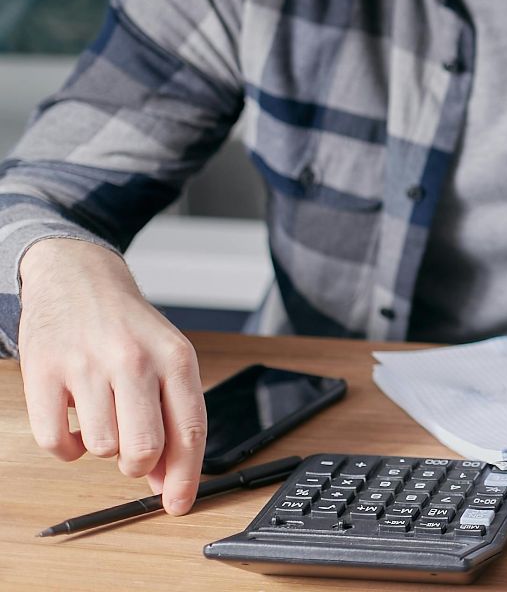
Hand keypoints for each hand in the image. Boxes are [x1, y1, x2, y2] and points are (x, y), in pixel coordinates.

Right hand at [18, 238, 207, 513]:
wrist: (78, 278)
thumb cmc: (128, 328)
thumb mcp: (166, 361)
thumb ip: (173, 417)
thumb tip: (169, 481)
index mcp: (175, 358)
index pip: (189, 431)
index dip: (186, 477)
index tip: (179, 504)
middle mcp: (134, 360)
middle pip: (144, 449)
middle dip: (140, 465)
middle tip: (134, 454)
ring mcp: (86, 365)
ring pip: (101, 449)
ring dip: (102, 446)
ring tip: (104, 416)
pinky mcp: (43, 372)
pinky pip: (55, 442)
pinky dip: (66, 446)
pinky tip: (76, 422)